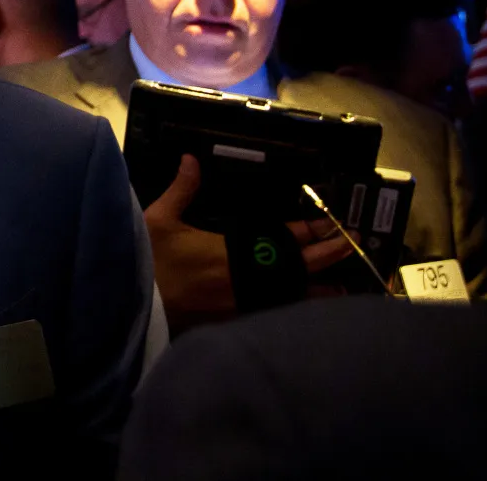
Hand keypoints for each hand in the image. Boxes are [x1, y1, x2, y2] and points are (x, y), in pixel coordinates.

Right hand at [144, 154, 350, 326]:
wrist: (133, 309)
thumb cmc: (147, 264)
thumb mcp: (158, 221)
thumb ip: (180, 191)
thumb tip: (191, 159)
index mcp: (230, 252)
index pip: (280, 240)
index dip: (309, 231)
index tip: (332, 224)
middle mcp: (243, 281)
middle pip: (296, 269)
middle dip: (327, 256)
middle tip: (353, 247)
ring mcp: (241, 307)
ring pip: (290, 299)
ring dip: (318, 291)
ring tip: (345, 288)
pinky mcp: (232, 326)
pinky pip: (273, 316)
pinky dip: (292, 312)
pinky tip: (305, 313)